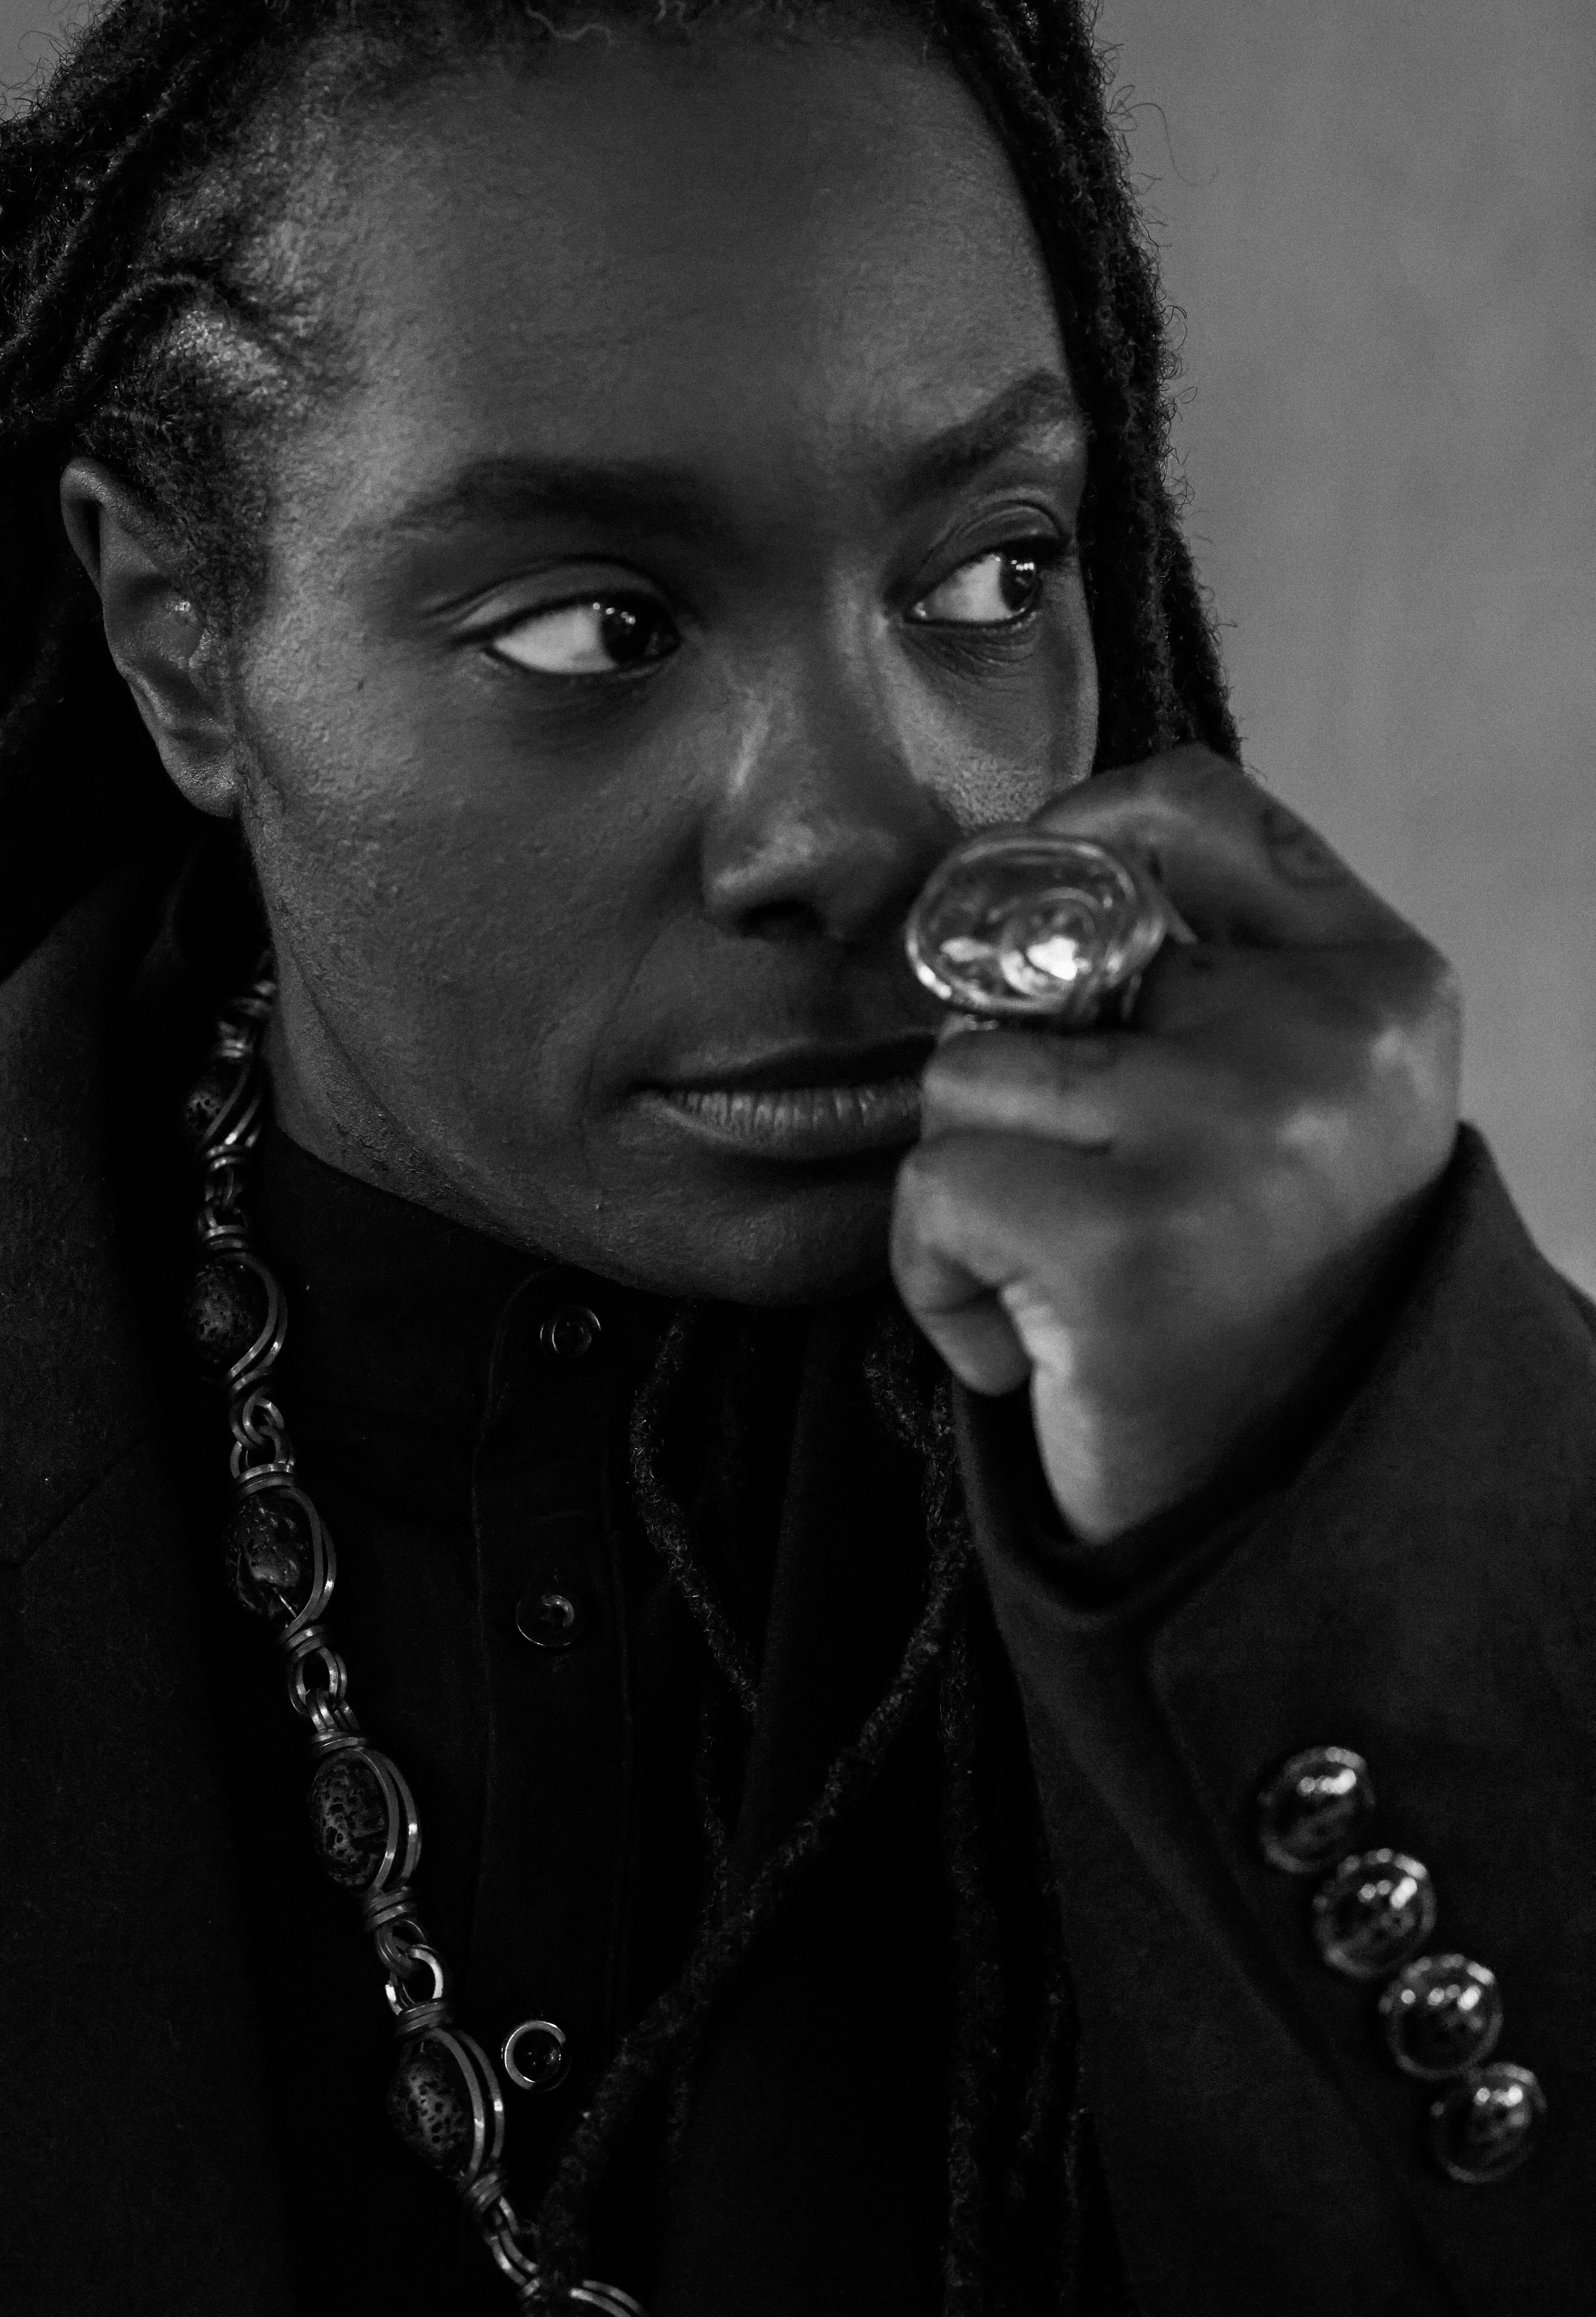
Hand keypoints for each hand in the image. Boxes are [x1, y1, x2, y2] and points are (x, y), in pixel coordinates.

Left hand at [889, 748, 1461, 1542]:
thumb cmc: (1252, 1293)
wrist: (1284, 1514)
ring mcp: (1232, 1135)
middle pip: (1043, 965)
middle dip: (1022, 1090)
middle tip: (1106, 1210)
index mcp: (1380, 986)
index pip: (1195, 802)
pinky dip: (945, 1285)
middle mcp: (1327, 1044)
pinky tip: (1038, 1347)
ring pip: (968, 1081)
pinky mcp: (1123, 1240)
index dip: (1076, 830)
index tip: (1024, 892)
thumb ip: (1200, 972)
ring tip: (1071, 1283)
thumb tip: (1019, 869)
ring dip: (977, 1197)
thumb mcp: (1286, 1099)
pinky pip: (936, 1192)